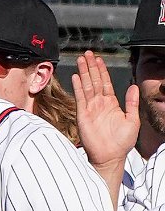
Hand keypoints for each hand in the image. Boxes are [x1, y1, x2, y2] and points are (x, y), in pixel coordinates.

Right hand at [73, 51, 139, 173]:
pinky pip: (81, 98)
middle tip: (87, 53)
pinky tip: (77, 77)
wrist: (110, 156)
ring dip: (84, 72)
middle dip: (91, 66)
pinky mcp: (83, 115)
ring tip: (81, 60)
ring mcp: (90, 108)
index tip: (98, 59)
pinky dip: (79, 87)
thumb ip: (132, 103)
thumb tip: (134, 86)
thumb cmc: (122, 142)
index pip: (106, 82)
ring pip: (87, 86)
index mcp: (111, 103)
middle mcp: (99, 104)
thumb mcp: (133, 119)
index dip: (102, 70)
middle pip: (95, 80)